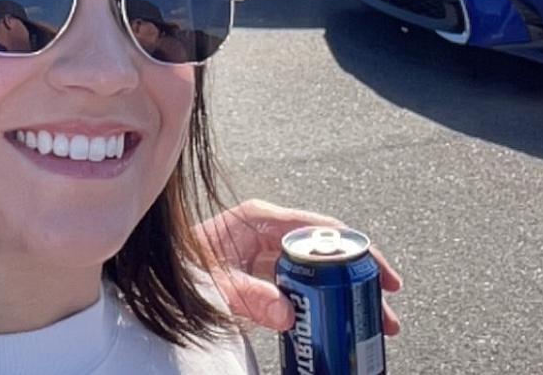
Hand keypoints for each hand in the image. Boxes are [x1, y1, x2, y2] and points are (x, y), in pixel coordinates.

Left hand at [193, 199, 402, 333]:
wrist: (158, 276)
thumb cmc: (181, 269)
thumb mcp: (215, 284)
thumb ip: (250, 297)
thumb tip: (289, 313)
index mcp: (259, 220)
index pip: (321, 229)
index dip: (357, 250)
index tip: (381, 274)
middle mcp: (268, 232)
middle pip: (326, 250)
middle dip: (359, 278)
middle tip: (384, 309)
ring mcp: (267, 252)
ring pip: (318, 269)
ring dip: (345, 293)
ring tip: (371, 321)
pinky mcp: (263, 273)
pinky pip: (302, 285)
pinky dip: (324, 301)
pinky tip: (338, 321)